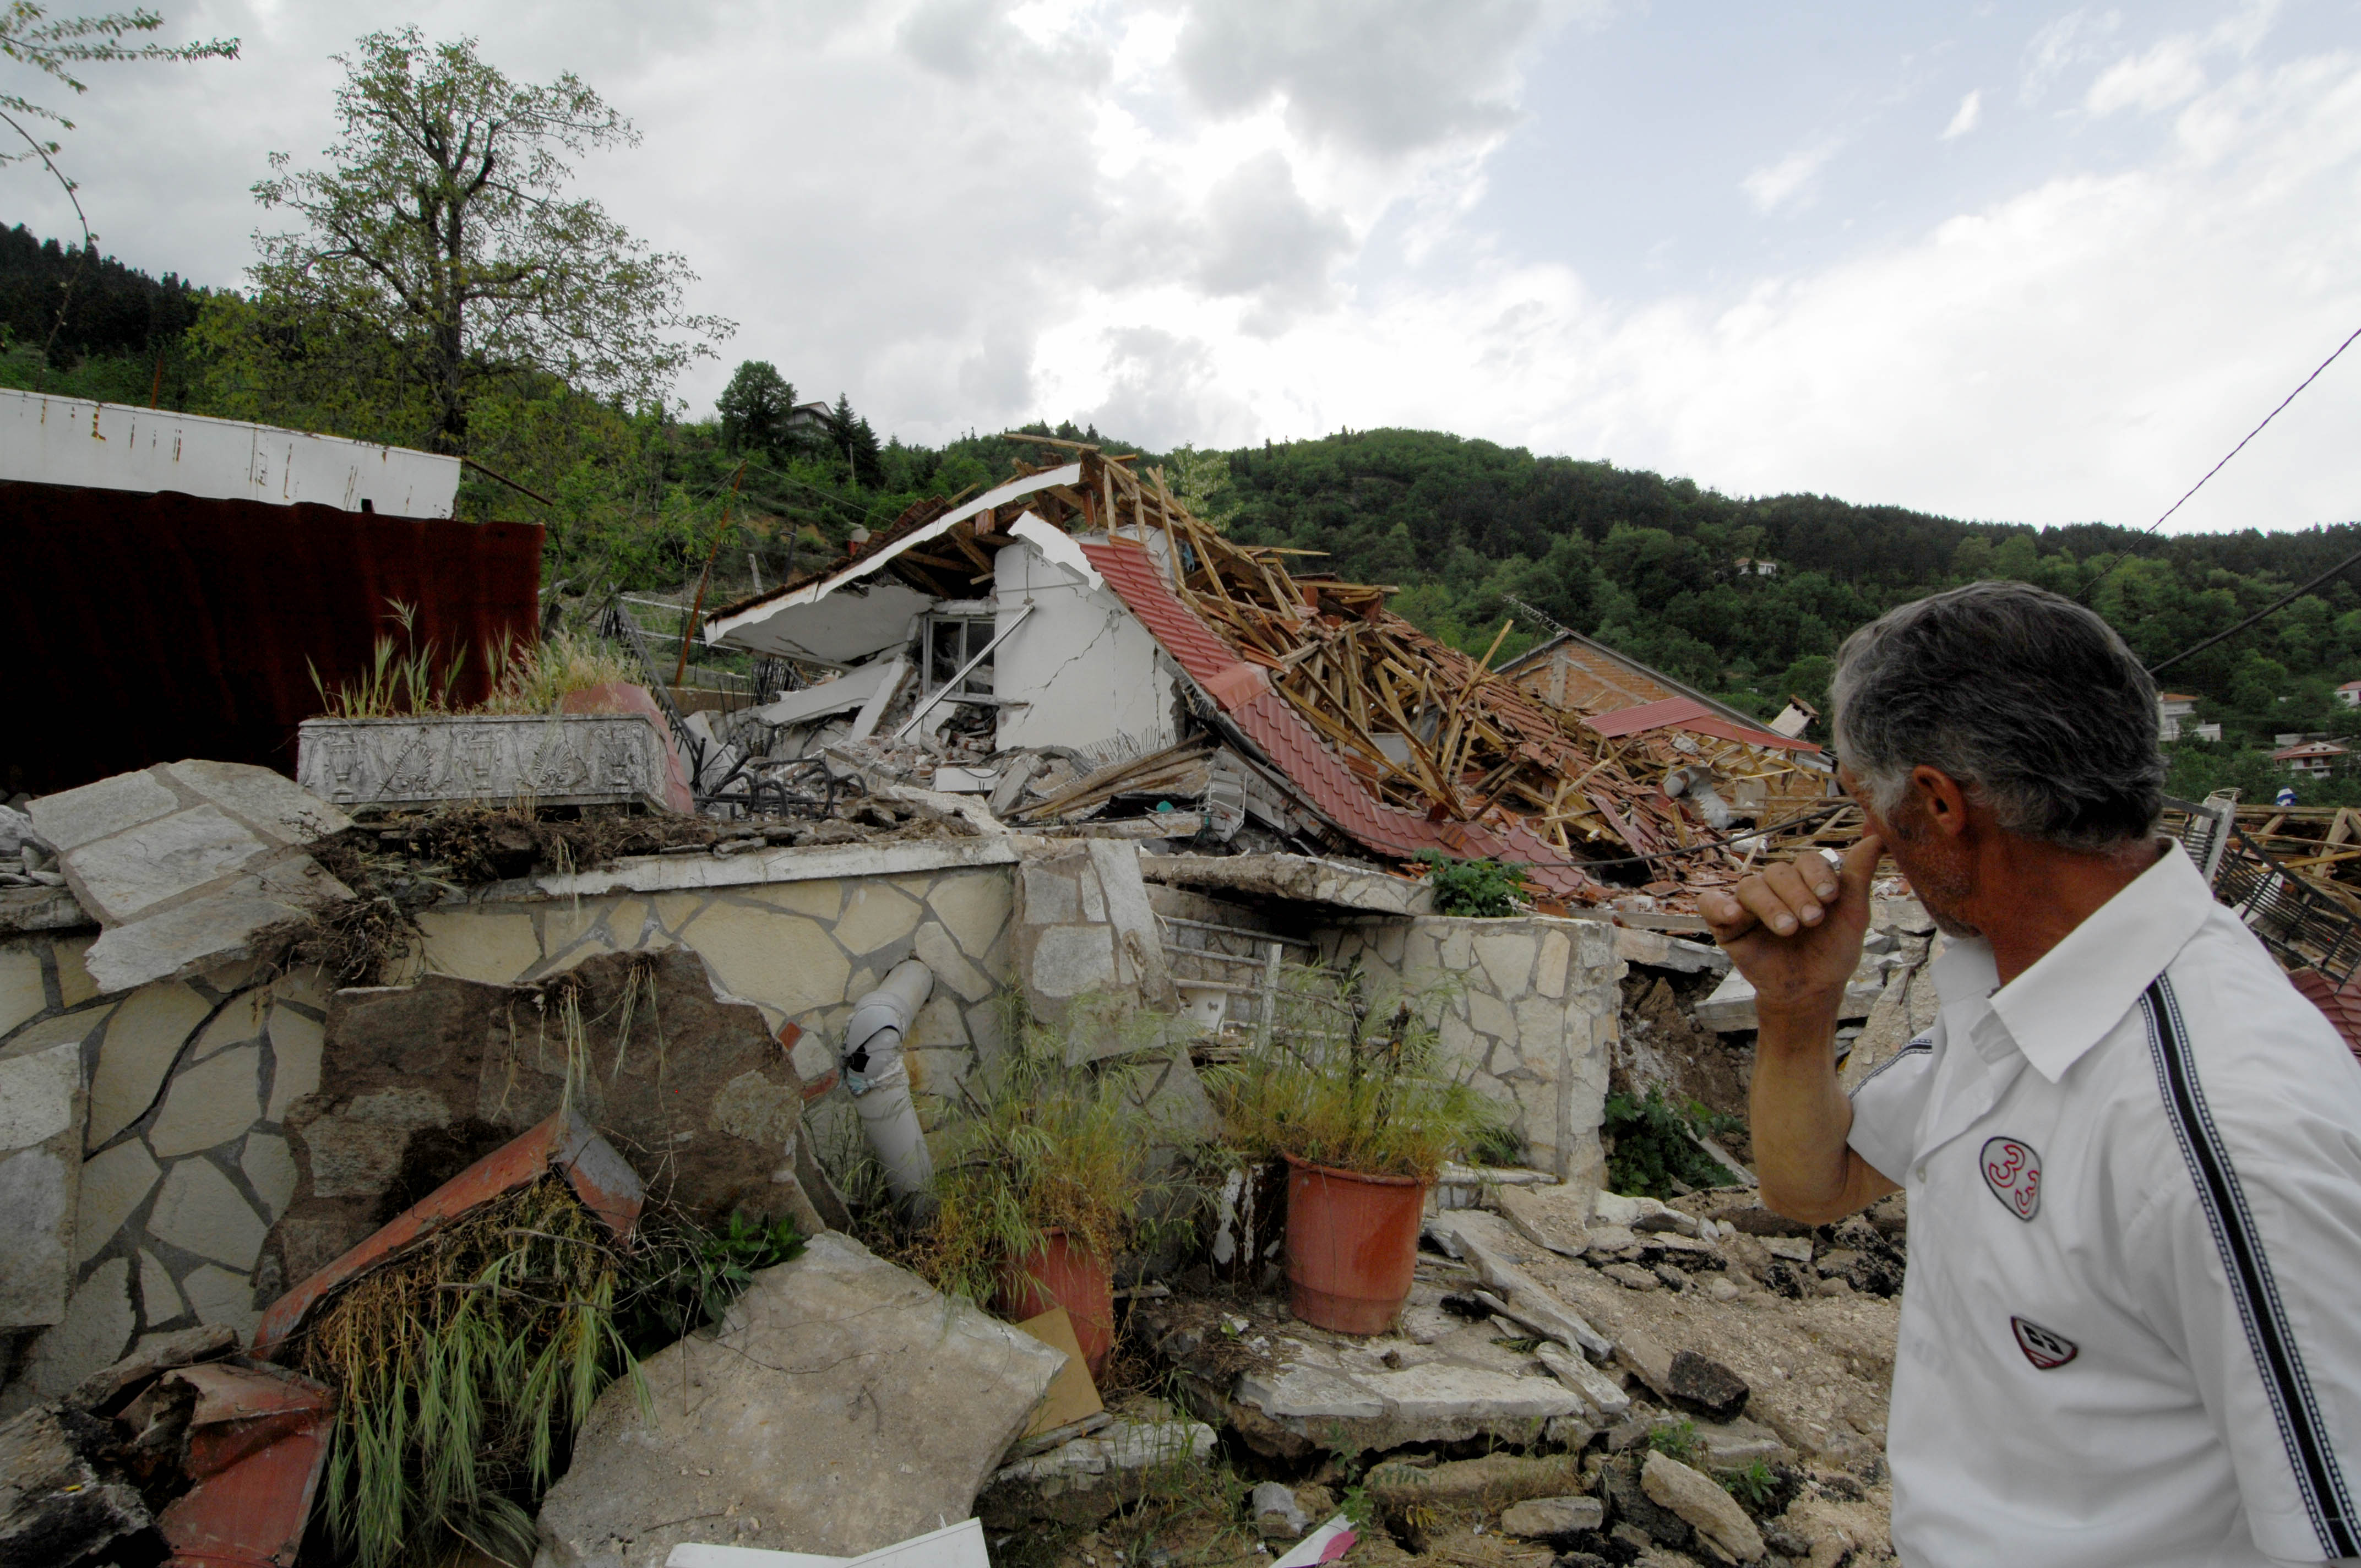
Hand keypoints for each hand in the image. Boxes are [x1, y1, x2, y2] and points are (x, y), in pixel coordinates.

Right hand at [1700, 836, 1884, 1020]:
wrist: (1812, 991)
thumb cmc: (1832, 952)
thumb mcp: (1853, 915)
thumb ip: (1859, 877)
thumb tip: (1879, 838)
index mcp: (1804, 881)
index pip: (1805, 861)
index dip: (1816, 874)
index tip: (1830, 896)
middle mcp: (1775, 888)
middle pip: (1777, 872)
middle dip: (1797, 894)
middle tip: (1812, 920)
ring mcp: (1748, 905)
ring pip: (1750, 886)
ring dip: (1770, 905)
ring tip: (1788, 929)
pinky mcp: (1726, 925)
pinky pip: (1710, 904)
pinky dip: (1718, 905)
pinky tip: (1733, 914)